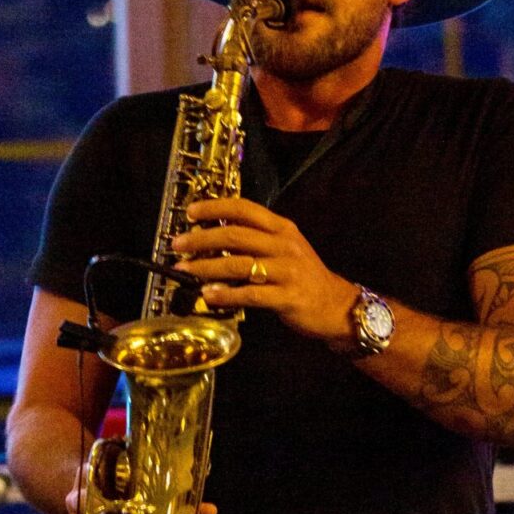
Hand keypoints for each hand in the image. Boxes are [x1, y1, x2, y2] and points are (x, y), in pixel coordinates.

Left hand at [174, 196, 355, 344]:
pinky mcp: (287, 297)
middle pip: (235, 235)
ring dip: (206, 266)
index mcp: (282, 228)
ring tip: (185, 269)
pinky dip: (226, 294)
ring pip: (239, 264)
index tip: (190, 212)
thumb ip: (256, 239)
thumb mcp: (285, 248)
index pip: (244, 209)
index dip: (215, 207)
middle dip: (201, 238)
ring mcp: (287, 271)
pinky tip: (208, 295)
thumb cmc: (305, 277)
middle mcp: (284, 245)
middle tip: (178, 245)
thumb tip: (216, 235)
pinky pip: (250, 294)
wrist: (336, 306)